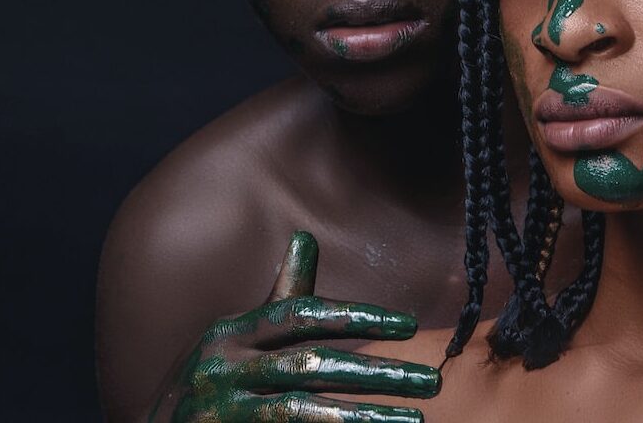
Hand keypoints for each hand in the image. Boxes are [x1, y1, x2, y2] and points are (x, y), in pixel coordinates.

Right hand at [149, 231, 439, 422]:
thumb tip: (306, 238)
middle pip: (309, 367)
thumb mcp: (238, 337)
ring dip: (363, 417)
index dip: (353, 316)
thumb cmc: (212, 380)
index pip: (300, 315)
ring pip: (302, 411)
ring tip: (413, 420)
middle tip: (429, 381)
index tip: (408, 325)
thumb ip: (280, 297)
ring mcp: (223, 410)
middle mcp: (223, 369)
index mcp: (231, 334)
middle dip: (375, 374)